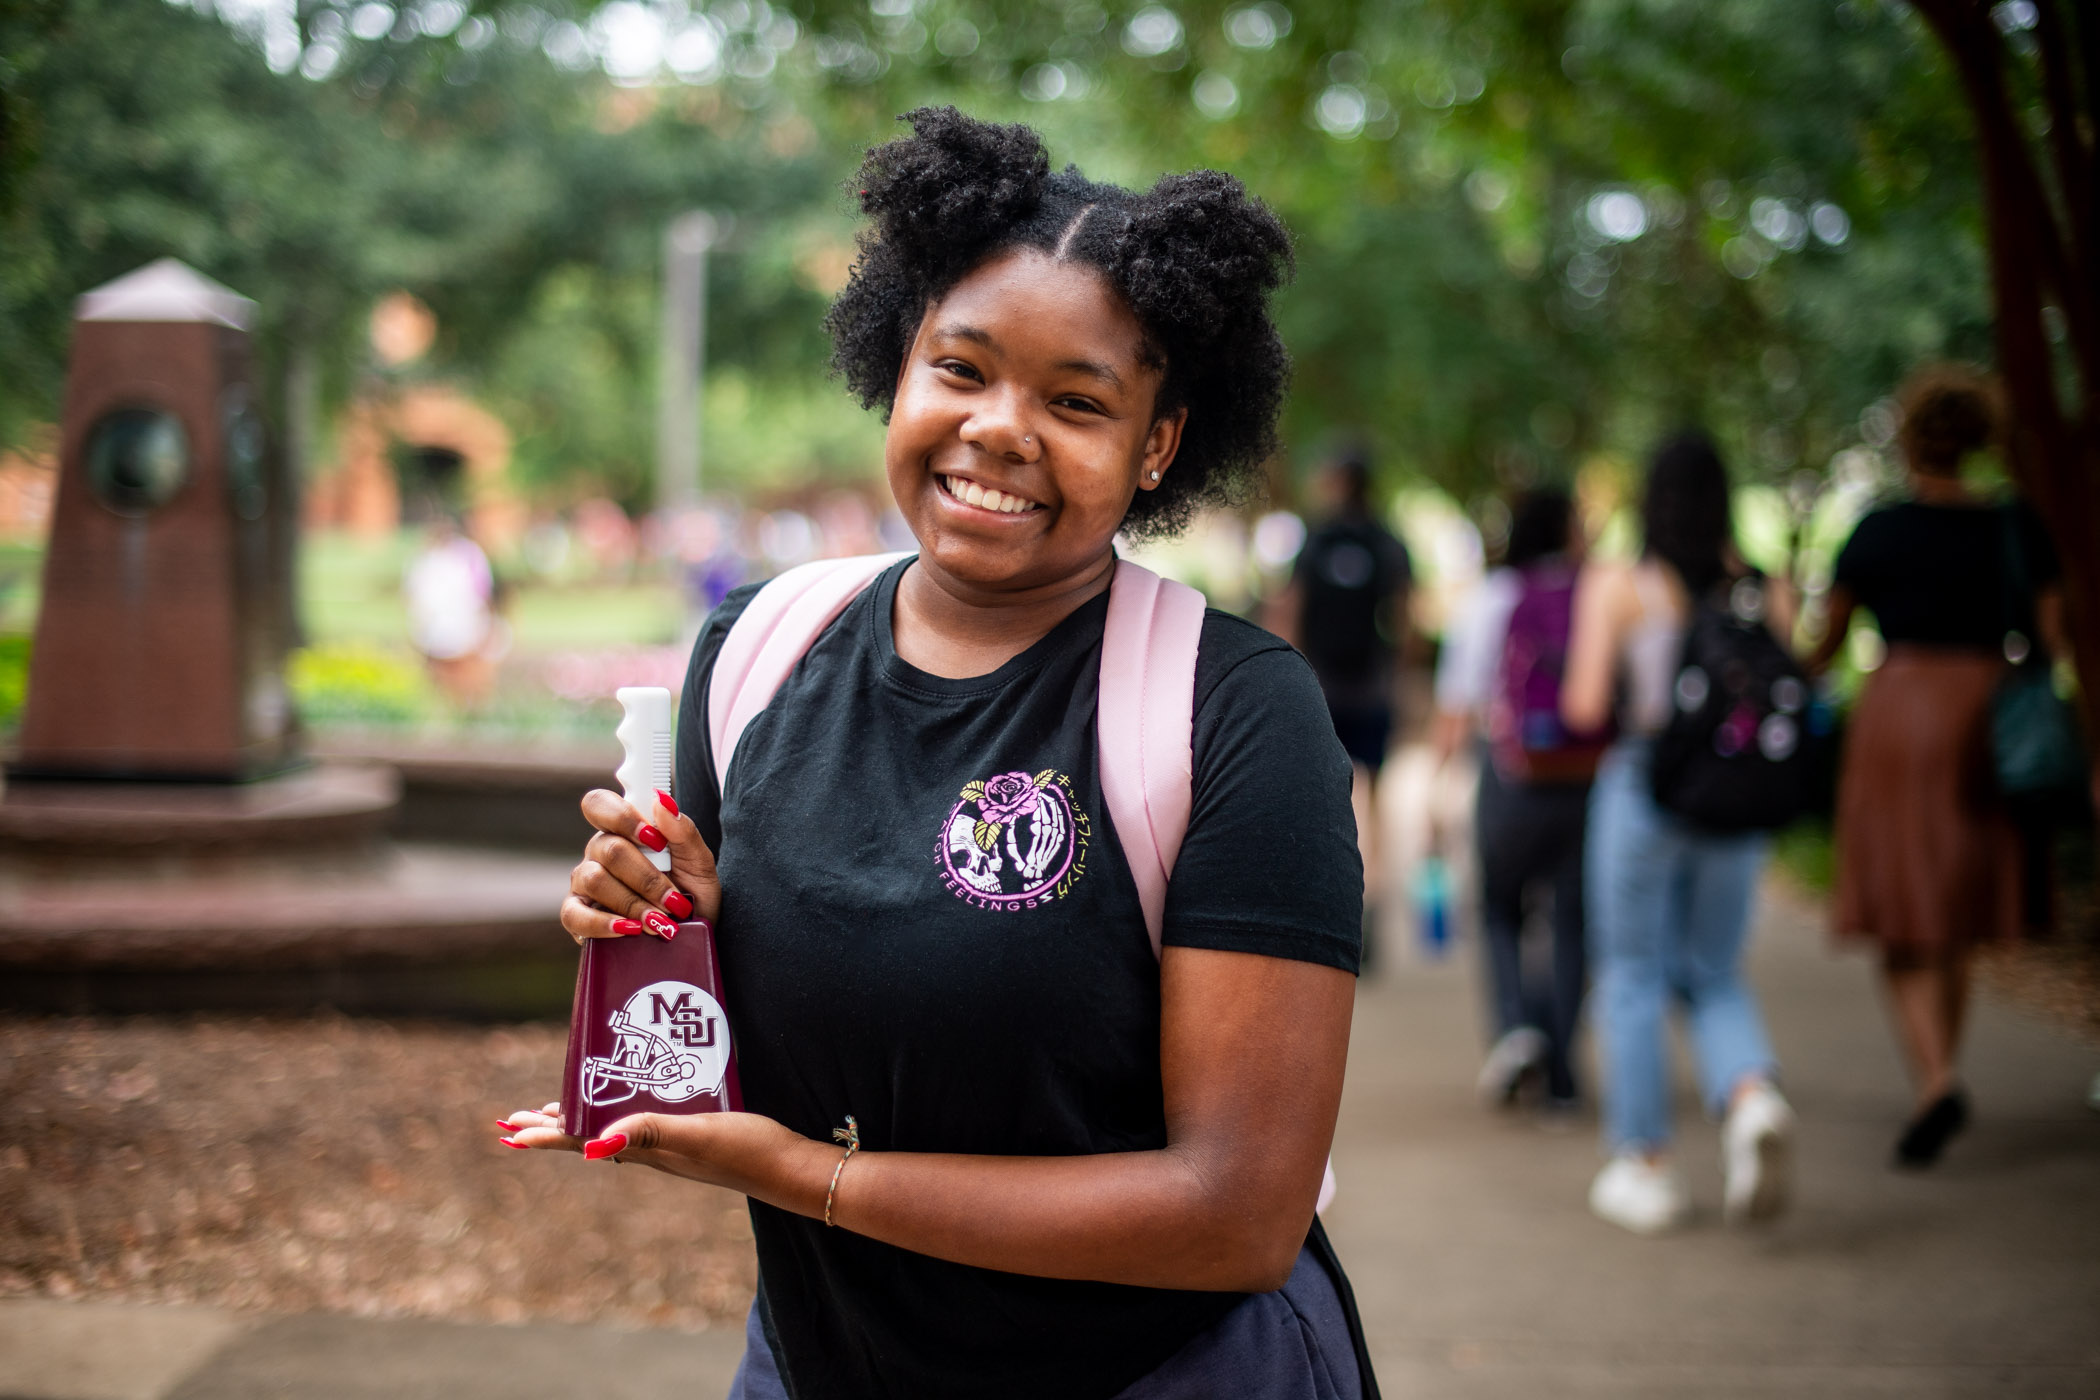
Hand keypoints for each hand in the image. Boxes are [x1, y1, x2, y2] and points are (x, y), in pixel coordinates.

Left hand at [495, 1102, 829, 1208]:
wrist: (789, 1170)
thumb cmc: (748, 1150)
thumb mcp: (700, 1135)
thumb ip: (652, 1134)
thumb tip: (595, 1145)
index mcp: (646, 1150)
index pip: (583, 1140)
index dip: (545, 1136)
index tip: (509, 1132)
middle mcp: (651, 1152)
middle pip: (588, 1138)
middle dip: (550, 1129)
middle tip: (512, 1121)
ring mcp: (670, 1149)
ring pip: (609, 1133)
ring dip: (578, 1122)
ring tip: (553, 1114)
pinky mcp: (690, 1139)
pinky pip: (637, 1128)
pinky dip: (615, 1116)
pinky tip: (623, 1109)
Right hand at [560, 788, 721, 944]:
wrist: (690, 934)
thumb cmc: (692, 893)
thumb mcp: (699, 863)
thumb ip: (683, 832)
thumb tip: (663, 802)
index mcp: (623, 830)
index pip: (599, 804)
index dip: (623, 818)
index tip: (656, 841)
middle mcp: (598, 852)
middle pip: (609, 849)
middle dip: (647, 879)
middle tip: (674, 901)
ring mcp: (583, 882)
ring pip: (594, 880)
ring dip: (633, 904)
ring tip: (661, 922)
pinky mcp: (576, 916)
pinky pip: (574, 916)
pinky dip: (603, 924)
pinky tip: (629, 930)